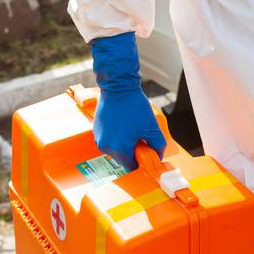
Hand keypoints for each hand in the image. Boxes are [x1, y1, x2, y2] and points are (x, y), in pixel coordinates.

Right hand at [90, 32, 166, 170]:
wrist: (118, 87)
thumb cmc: (134, 106)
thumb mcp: (151, 126)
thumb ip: (157, 145)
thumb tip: (157, 156)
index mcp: (119, 148)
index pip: (130, 166)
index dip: (140, 161)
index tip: (146, 153)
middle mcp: (105, 147)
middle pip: (122, 157)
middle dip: (133, 150)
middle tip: (141, 136)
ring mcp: (98, 138)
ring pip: (115, 149)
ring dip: (124, 143)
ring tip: (132, 127)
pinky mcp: (96, 130)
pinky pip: (109, 140)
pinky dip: (117, 136)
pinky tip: (124, 124)